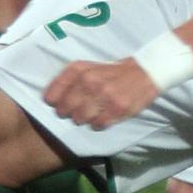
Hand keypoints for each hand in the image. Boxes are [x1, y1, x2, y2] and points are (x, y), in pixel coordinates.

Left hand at [43, 58, 157, 127]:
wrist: (143, 72)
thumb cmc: (110, 72)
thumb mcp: (87, 68)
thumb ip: (68, 81)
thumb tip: (50, 99)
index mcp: (79, 70)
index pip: (52, 94)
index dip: (53, 103)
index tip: (56, 105)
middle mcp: (89, 81)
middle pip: (65, 110)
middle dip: (67, 113)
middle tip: (74, 112)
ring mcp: (104, 96)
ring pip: (80, 119)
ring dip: (83, 119)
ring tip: (90, 113)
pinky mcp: (118, 109)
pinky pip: (97, 125)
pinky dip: (97, 124)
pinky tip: (102, 117)